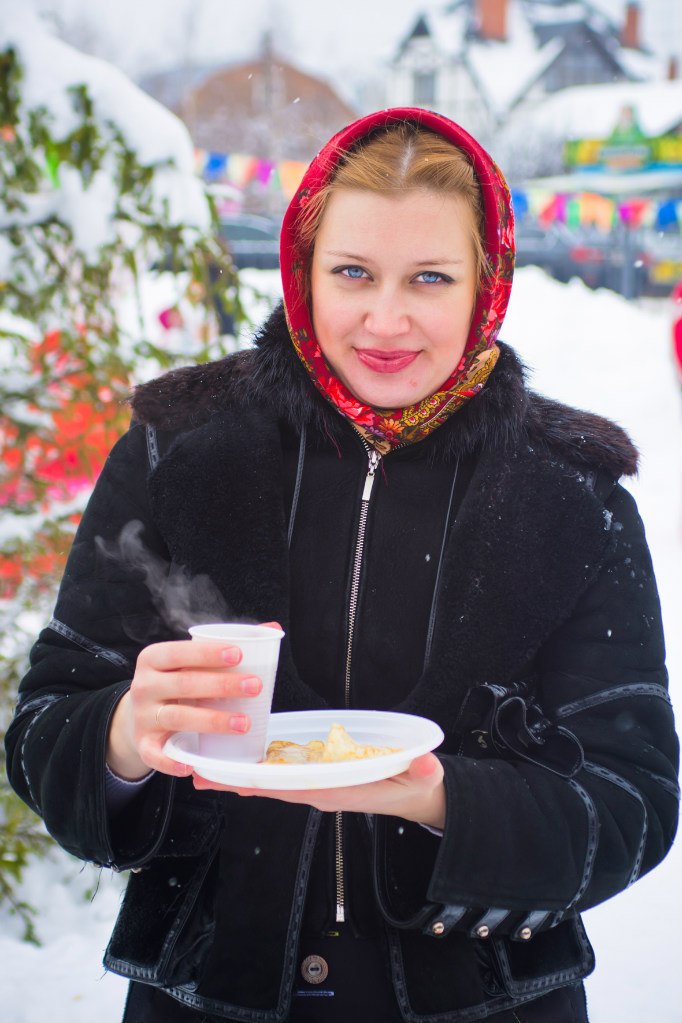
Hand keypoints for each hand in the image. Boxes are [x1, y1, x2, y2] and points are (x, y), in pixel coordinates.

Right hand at [106, 637, 263, 779]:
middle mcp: (144, 686)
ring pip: (178, 718)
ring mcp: (143, 717)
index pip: (179, 652)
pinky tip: (192, 765)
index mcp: (154, 659)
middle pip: (185, 684)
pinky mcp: (144, 744)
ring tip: (244, 723)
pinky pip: (155, 755)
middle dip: (222, 685)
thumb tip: (272, 629)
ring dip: (212, 721)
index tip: (238, 654)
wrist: (137, 716)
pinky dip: (171, 761)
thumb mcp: (189, 662)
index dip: (207, 653)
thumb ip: (224, 646)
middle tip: (254, 686)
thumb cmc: (174, 683)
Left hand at [193, 752, 445, 828]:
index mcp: (336, 790)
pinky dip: (259, 767)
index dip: (258, 782)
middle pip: (269, 785)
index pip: (291, 787)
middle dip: (234, 779)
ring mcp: (317, 785)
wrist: (418, 795)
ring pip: (271, 781)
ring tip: (205, 768)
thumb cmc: (414, 784)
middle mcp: (319, 790)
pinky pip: (282, 774)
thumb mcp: (422, 777)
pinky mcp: (319, 777)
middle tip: (196, 773)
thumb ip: (423, 771)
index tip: (227, 779)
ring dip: (239, 775)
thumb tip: (426, 765)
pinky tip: (241, 758)